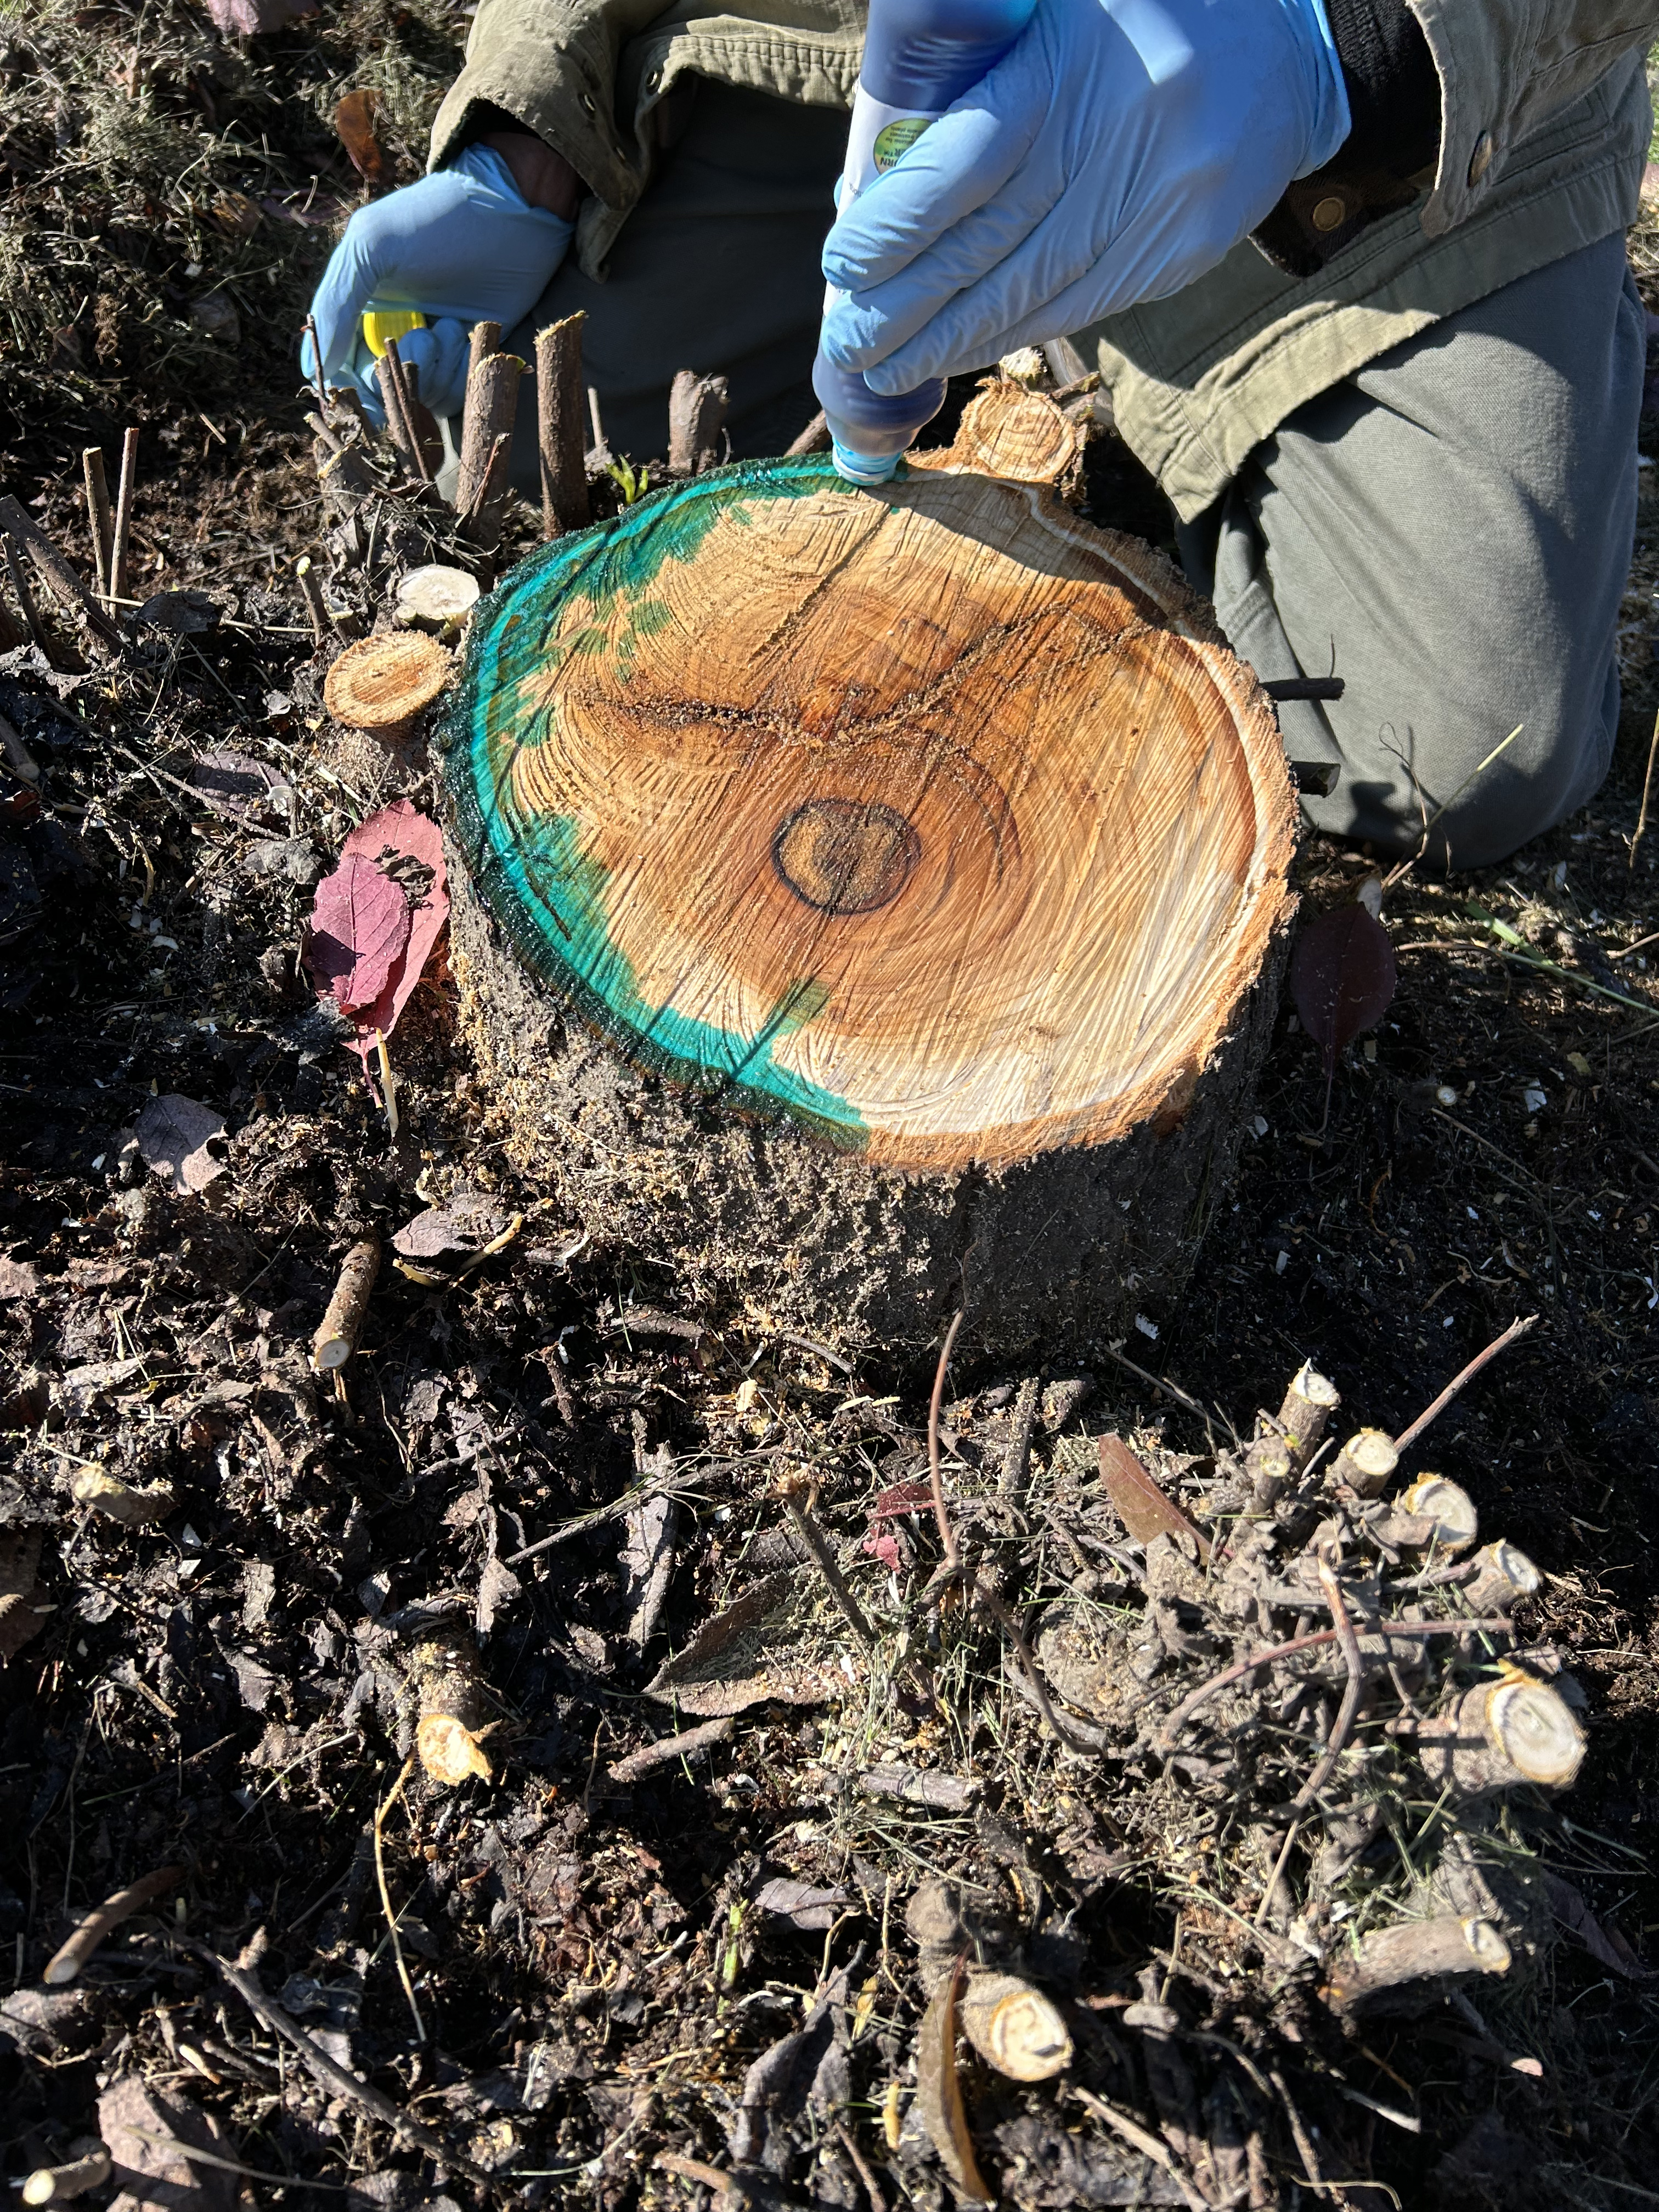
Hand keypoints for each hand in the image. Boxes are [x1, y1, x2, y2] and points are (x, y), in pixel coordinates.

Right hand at [301, 144, 574, 419]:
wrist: (510, 212)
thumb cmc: (434, 220)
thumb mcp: (372, 248)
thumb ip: (336, 305)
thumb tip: (316, 371)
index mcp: (357, 309)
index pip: (338, 369)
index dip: (350, 387)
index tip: (367, 386)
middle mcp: (391, 334)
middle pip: (381, 391)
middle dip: (403, 371)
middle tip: (425, 335)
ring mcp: (432, 349)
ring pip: (422, 396)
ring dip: (438, 367)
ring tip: (453, 324)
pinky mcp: (469, 357)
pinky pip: (457, 394)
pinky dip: (462, 370)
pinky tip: (471, 331)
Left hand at [820, 0, 1349, 389]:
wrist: (1285, 43)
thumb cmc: (1137, 17)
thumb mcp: (1059, 6)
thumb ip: (976, 67)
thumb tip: (879, 172)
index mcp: (1079, 54)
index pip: (972, 158)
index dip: (901, 223)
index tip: (844, 265)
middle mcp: (1128, 127)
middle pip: (996, 240)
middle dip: (910, 304)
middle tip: (847, 344)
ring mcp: (1166, 195)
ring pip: (1039, 288)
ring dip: (953, 339)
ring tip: (885, 366)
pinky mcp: (1187, 243)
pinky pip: (1085, 302)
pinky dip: (1014, 330)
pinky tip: (960, 351)